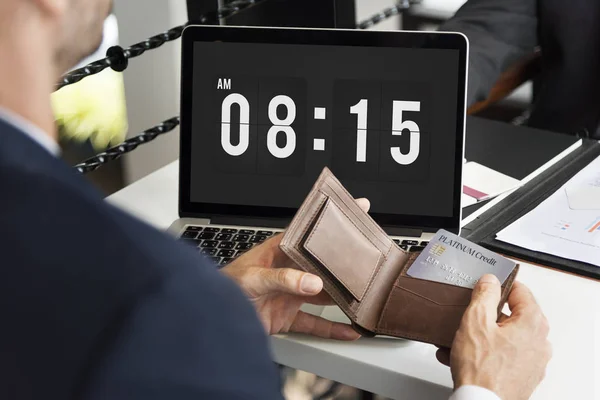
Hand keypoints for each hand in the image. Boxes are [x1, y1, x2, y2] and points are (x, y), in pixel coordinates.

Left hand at [221, 198, 370, 340]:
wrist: (209, 320)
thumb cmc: (222, 290)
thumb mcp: (252, 278)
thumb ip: (282, 279)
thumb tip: (311, 281)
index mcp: (279, 251)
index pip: (309, 232)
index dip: (331, 221)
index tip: (355, 208)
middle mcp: (288, 271)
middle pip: (322, 264)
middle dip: (344, 262)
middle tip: (368, 259)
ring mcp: (289, 294)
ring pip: (323, 293)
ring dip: (341, 295)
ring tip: (362, 296)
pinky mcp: (288, 317)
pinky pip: (315, 323)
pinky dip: (332, 328)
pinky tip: (347, 329)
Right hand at [437, 275, 551, 399]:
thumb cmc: (482, 369)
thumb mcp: (476, 320)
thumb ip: (484, 295)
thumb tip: (490, 281)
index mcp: (533, 323)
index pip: (520, 291)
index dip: (499, 286)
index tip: (484, 287)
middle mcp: (539, 342)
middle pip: (512, 316)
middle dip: (485, 315)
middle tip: (469, 315)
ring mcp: (532, 362)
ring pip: (504, 337)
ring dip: (481, 336)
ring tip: (458, 339)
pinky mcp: (522, 377)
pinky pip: (502, 356)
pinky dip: (484, 352)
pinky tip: (461, 355)